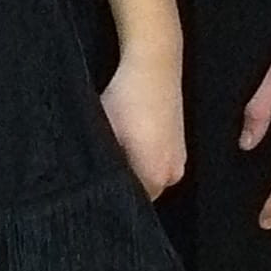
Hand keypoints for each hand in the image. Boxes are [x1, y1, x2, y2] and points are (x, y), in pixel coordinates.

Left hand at [102, 53, 184, 200]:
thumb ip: (102, 168)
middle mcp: (173, 175)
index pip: (129, 205)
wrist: (154, 65)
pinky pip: (159, 163)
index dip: (111, 197)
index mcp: (155, 178)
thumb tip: (90, 183)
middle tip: (102, 166)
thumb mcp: (104, 134)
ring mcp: (180, 159)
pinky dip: (145, 157)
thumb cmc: (125, 99)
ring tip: (117, 148)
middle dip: (124, 184)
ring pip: (151, 177)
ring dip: (134, 169)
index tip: (94, 186)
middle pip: (143, 194)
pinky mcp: (180, 144)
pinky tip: (132, 138)